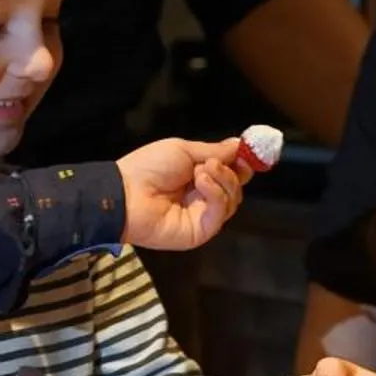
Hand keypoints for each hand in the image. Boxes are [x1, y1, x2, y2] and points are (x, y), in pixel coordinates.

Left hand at [115, 138, 250, 251]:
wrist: (126, 193)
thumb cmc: (149, 167)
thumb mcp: (183, 150)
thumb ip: (214, 151)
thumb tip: (239, 144)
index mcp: (200, 177)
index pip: (232, 173)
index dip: (242, 163)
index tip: (249, 153)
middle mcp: (204, 197)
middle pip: (236, 187)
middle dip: (231, 172)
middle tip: (213, 163)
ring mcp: (203, 216)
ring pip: (232, 199)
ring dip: (220, 180)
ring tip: (199, 172)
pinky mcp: (201, 231)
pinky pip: (220, 212)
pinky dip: (215, 194)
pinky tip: (200, 183)